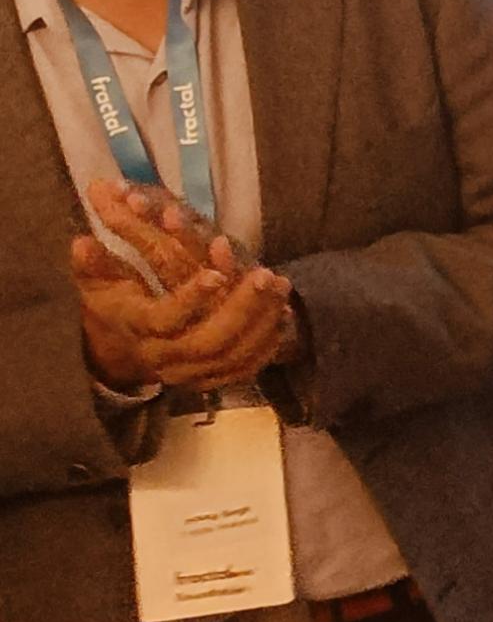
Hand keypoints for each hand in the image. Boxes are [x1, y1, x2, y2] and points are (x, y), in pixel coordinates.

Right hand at [73, 179, 297, 391]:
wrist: (113, 355)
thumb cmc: (109, 309)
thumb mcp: (94, 285)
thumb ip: (92, 265)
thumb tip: (81, 242)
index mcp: (137, 330)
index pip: (166, 319)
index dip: (191, 299)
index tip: (216, 274)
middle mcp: (164, 356)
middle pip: (209, 342)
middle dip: (242, 309)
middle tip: (265, 275)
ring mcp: (189, 371)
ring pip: (233, 356)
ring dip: (262, 322)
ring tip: (280, 285)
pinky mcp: (208, 379)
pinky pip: (244, 369)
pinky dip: (266, 344)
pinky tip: (282, 314)